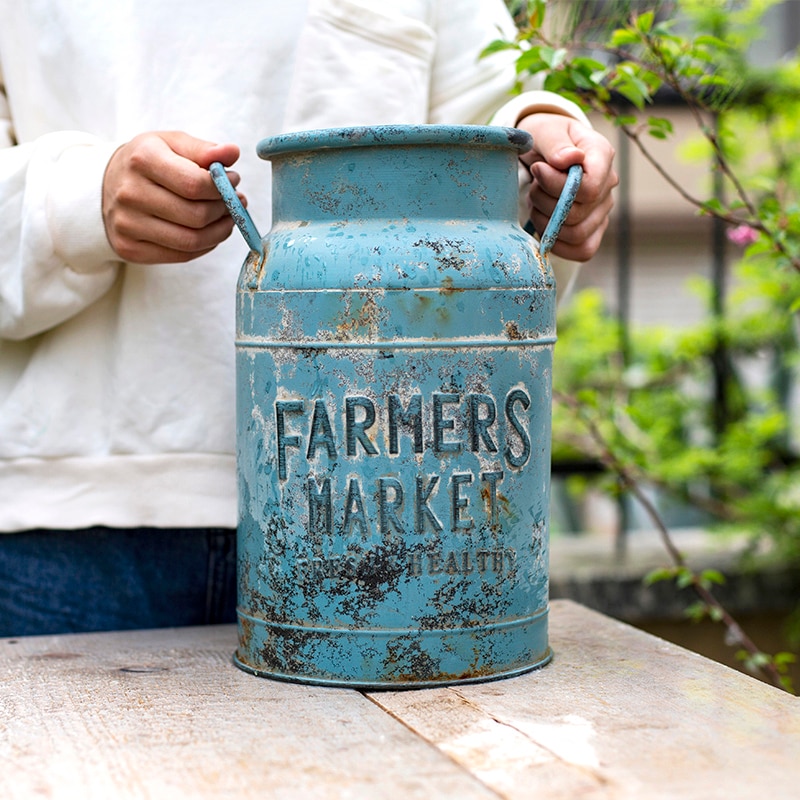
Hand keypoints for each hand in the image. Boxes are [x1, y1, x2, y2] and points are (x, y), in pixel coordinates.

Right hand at [102, 131, 243, 263]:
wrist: (103, 185)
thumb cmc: (147, 163)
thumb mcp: (171, 144)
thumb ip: (204, 149)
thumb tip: (233, 153)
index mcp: (142, 159)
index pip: (196, 184)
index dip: (223, 187)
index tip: (233, 182)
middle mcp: (130, 193)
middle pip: (196, 215)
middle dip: (225, 210)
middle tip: (234, 202)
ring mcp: (127, 224)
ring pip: (191, 240)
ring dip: (220, 232)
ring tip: (228, 218)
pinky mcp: (129, 249)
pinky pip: (181, 255)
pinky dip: (205, 246)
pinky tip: (210, 232)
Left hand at [516, 113, 617, 261]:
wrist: (542, 154)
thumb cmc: (545, 139)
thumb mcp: (545, 131)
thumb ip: (556, 144)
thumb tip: (570, 159)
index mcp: (601, 155)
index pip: (590, 187)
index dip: (558, 185)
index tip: (538, 169)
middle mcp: (608, 185)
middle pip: (578, 213)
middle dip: (545, 202)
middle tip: (534, 186)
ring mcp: (602, 211)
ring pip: (577, 234)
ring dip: (546, 222)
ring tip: (537, 202)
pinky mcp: (593, 231)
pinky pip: (582, 251)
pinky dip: (558, 244)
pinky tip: (545, 225)